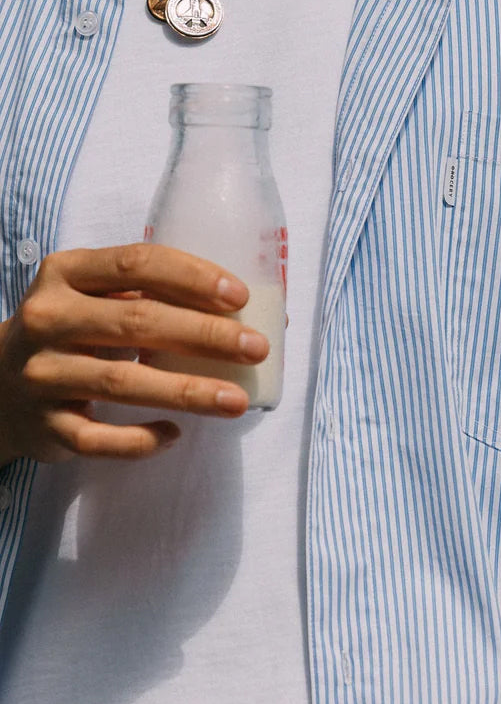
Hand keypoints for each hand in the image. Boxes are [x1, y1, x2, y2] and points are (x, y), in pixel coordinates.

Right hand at [0, 243, 268, 464]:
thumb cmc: (72, 332)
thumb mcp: (94, 297)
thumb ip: (151, 295)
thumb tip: (244, 311)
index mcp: (66, 274)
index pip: (135, 263)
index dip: (191, 277)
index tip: (240, 296)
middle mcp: (48, 318)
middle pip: (137, 322)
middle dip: (205, 335)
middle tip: (255, 348)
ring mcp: (42, 374)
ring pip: (122, 382)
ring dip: (187, 391)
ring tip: (236, 400)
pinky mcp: (43, 425)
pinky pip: (98, 438)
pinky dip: (139, 439)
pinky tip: (174, 434)